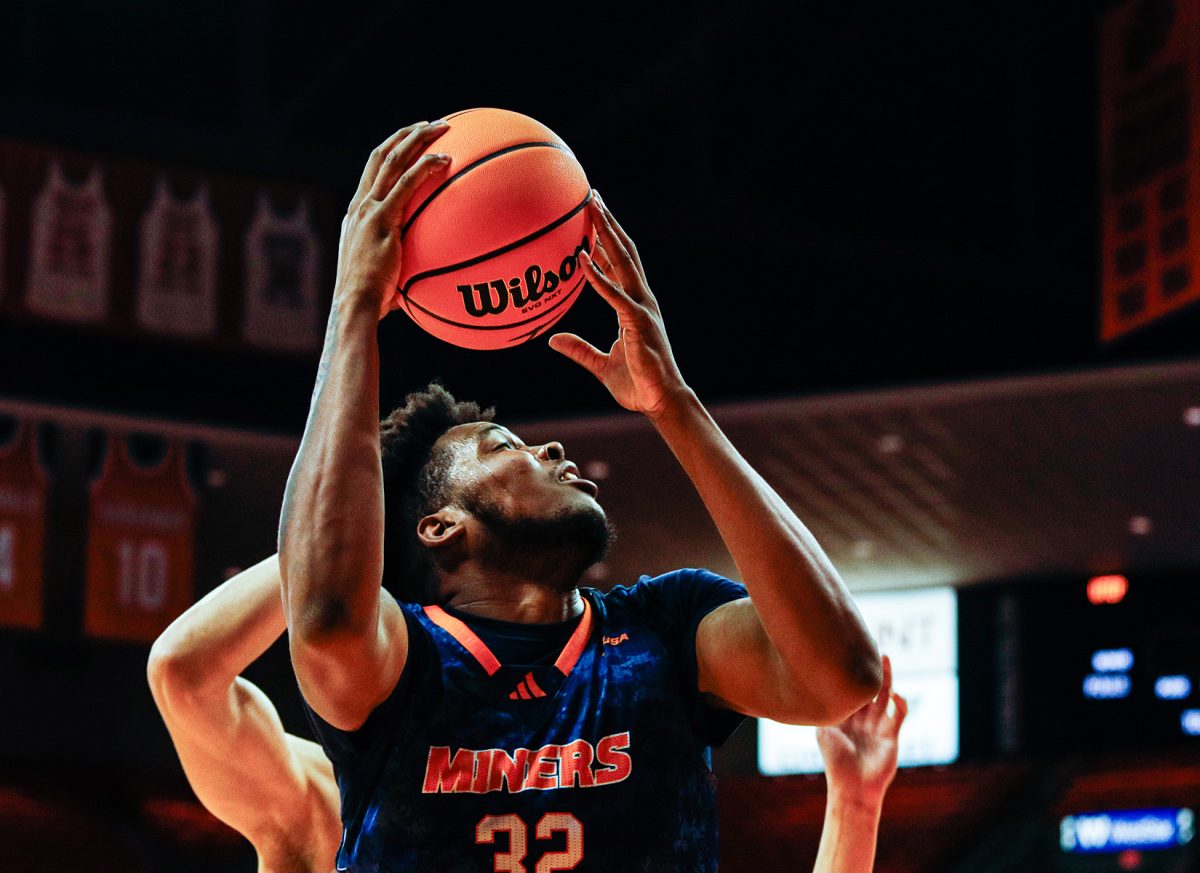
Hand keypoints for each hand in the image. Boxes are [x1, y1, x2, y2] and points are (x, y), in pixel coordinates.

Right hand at [334, 121, 451, 319]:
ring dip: (418, 139)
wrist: (355, 304)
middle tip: (430, 124)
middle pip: (381, 156)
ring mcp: (368, 210)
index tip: (412, 140)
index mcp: (357, 214)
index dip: (392, 151)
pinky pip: (406, 184)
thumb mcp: (386, 275)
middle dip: (406, 135)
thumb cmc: (372, 301)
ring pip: (392, 160)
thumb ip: (403, 265)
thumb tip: (427, 276)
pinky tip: (446, 160)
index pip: (372, 172)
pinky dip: (425, 167)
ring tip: (443, 128)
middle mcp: (360, 206)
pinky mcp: (381, 219)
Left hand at [548, 192, 688, 419]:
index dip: (605, 240)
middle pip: (624, 252)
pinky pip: (614, 294)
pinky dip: (598, 275)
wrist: (660, 401)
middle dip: (608, 223)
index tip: (592, 217)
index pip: (618, 265)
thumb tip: (553, 340)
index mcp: (634, 306)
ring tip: (592, 207)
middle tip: (592, 195)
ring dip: (606, 233)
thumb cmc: (637, 385)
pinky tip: (582, 256)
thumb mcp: (599, 364)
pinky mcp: (638, 322)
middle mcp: (641, 300)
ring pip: (623, 262)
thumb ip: (578, 350)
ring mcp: (642, 308)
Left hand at [816, 654, 907, 804]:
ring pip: (886, 694)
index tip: (848, 648)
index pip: (851, 687)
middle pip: (870, 686)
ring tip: (885, 658)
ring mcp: (879, 724)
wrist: (851, 786)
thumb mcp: (823, 730)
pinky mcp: (892, 734)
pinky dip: (900, 702)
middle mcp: (864, 716)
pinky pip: (899, 714)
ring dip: (886, 676)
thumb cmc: (835, 760)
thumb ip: (821, 709)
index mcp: (847, 714)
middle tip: (871, 644)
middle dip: (872, 667)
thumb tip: (807, 685)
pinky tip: (894, 694)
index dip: (851, 670)